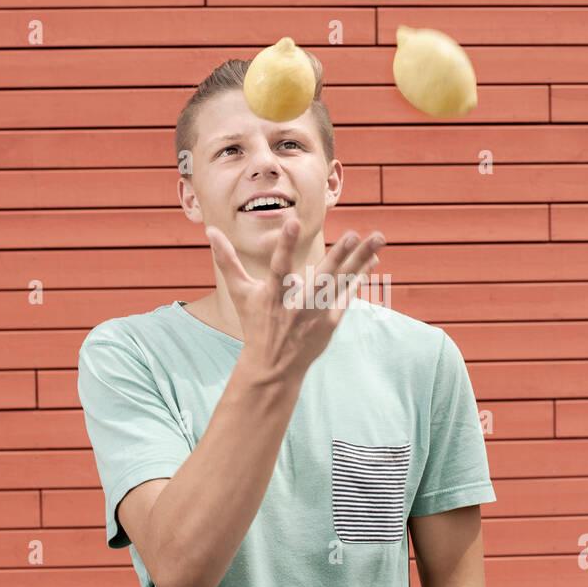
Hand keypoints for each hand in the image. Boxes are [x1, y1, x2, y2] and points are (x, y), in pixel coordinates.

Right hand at [204, 219, 384, 379]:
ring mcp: (316, 314)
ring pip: (342, 282)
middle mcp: (297, 304)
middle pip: (321, 276)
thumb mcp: (240, 292)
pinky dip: (360, 277)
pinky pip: (348, 294)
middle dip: (338, 255)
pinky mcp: (330, 322)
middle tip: (353, 233)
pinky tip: (373, 259)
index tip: (294, 221)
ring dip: (361, 260)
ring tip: (378, 238)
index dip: (286, 244)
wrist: (274, 365)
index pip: (279, 265)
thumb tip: (210, 231)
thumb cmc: (256, 322)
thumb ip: (227, 260)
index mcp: (273, 294)